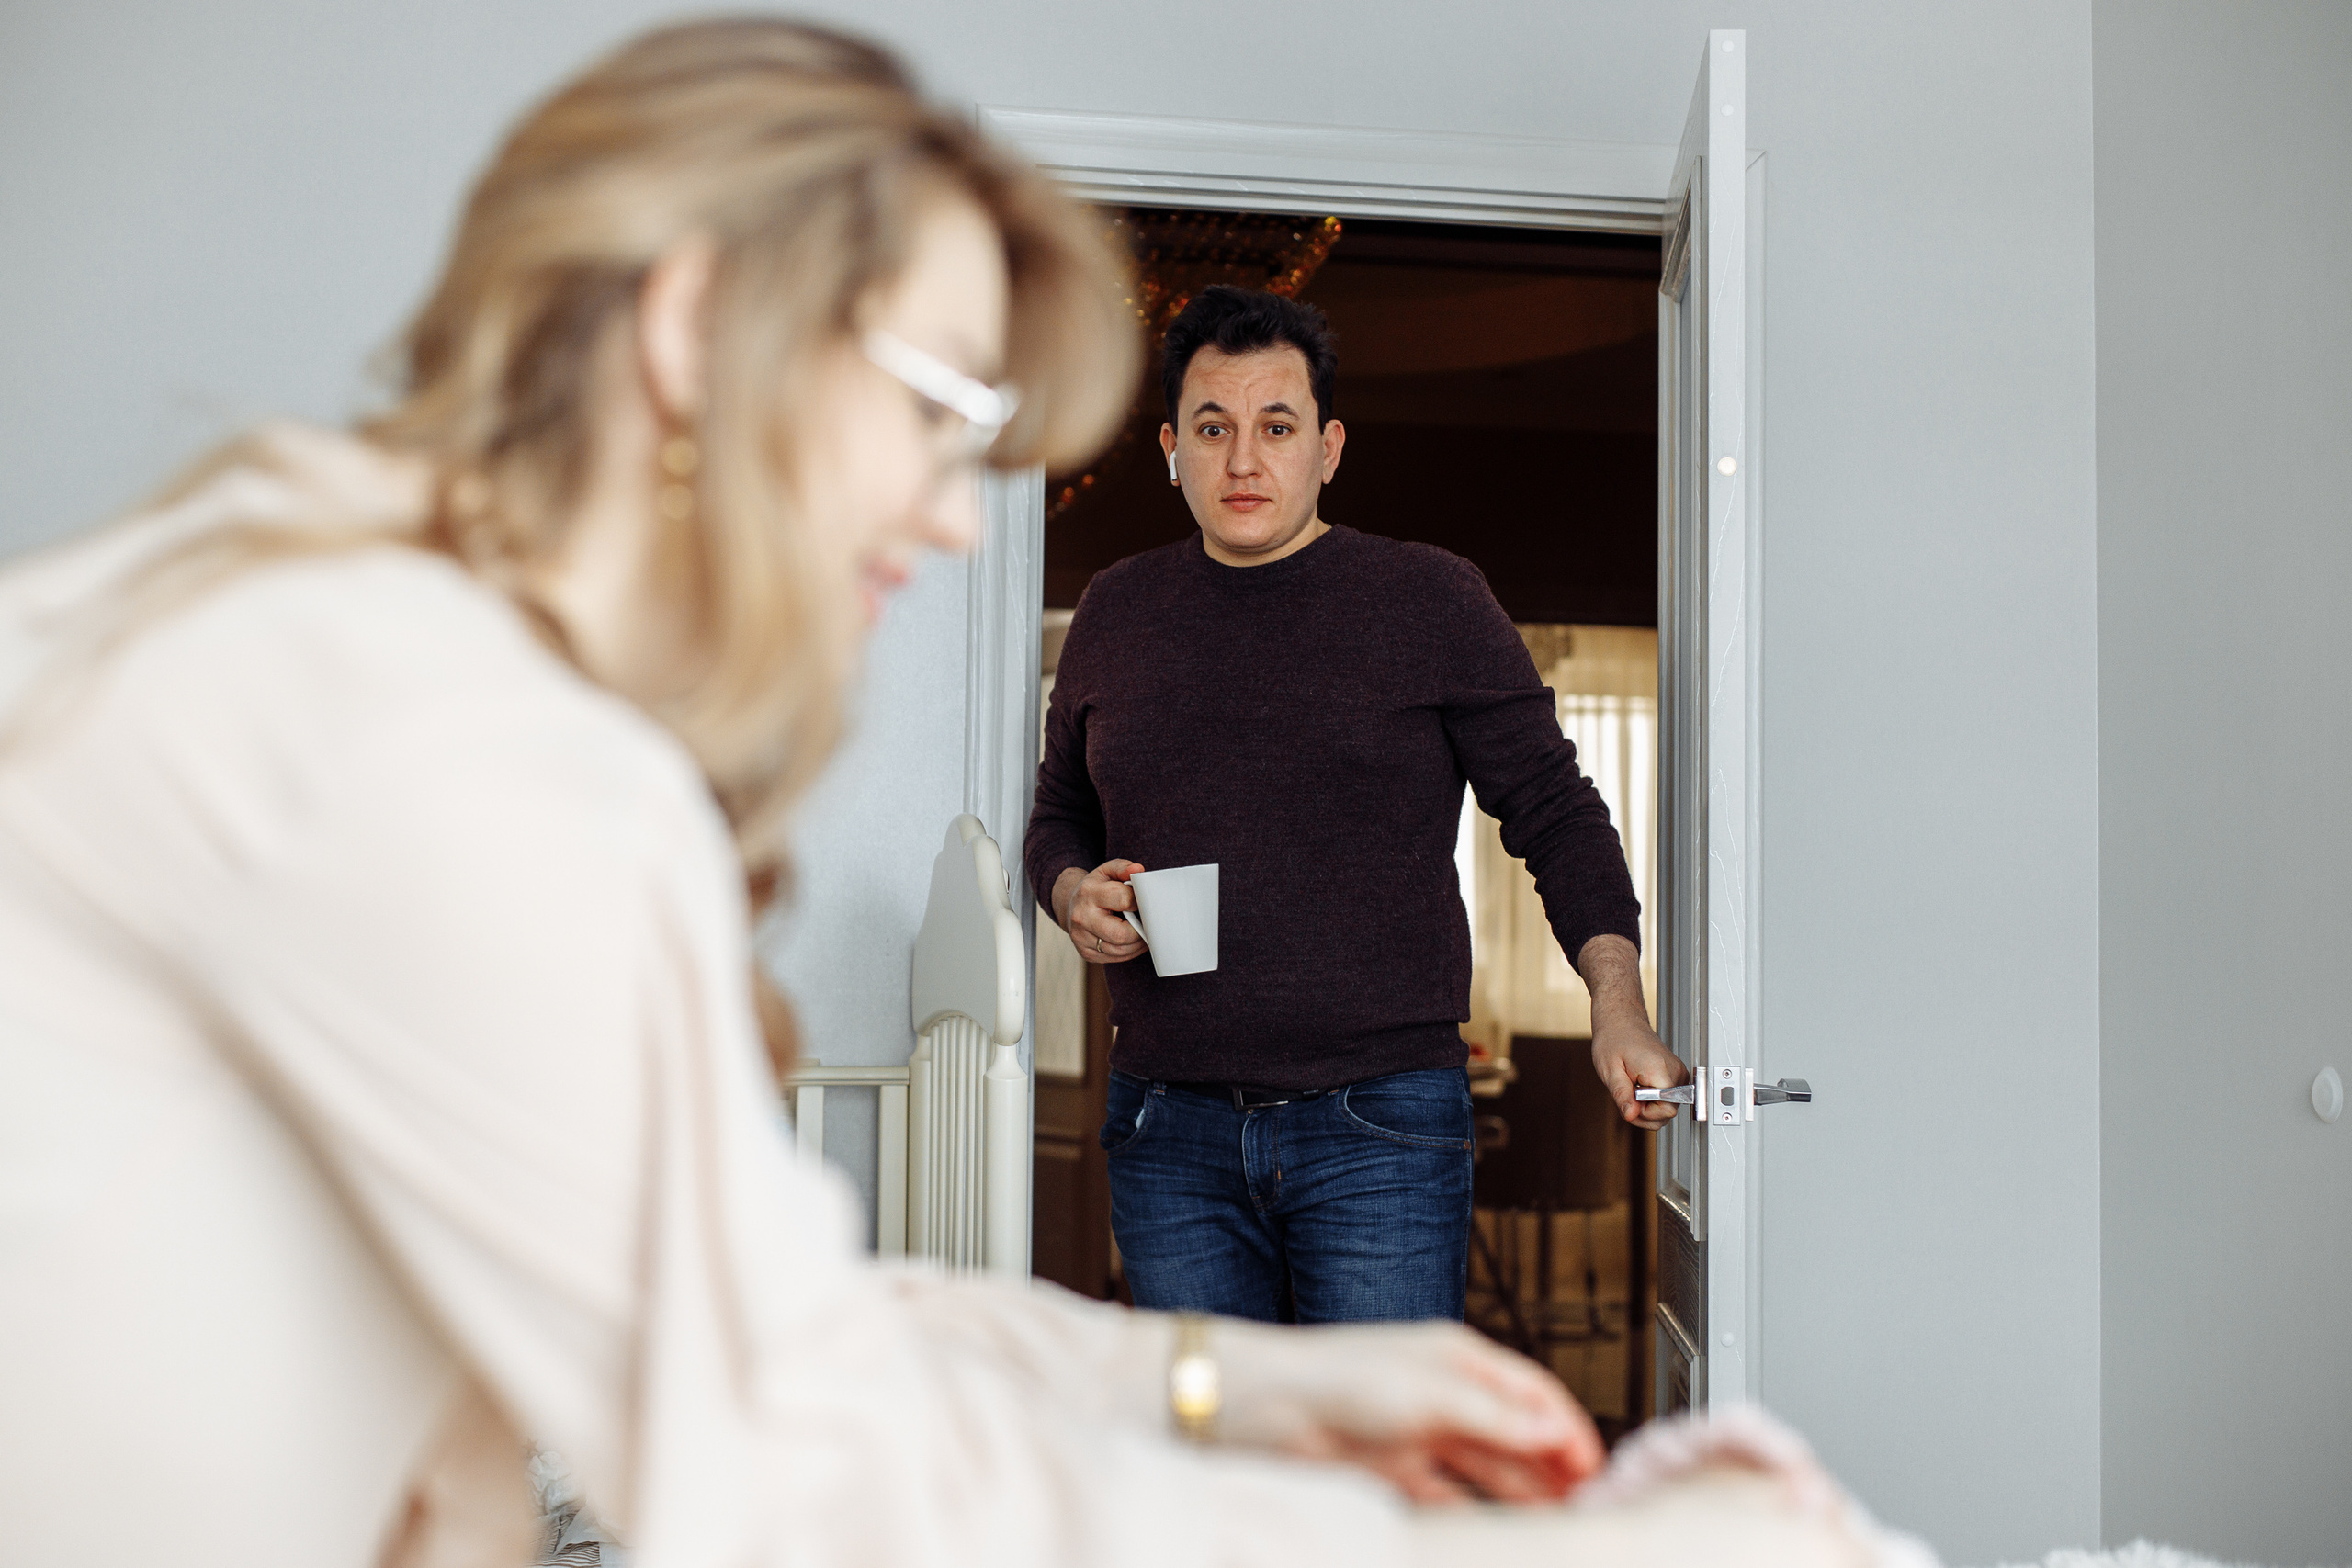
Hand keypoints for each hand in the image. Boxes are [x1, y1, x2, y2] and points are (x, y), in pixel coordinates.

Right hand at [1053, 860, 1147, 965]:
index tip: (1143, 902)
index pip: (1124, 900)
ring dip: (1138, 944)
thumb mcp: (1107, 871)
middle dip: (1140, 931)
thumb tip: (1138, 870)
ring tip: (1144, 932)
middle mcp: (1082, 917)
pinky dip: (1129, 952)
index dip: (1139, 902)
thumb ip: (1123, 868)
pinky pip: (1115, 959)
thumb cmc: (1096, 888)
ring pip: (1120, 950)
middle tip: (1148, 924)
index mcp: (1089, 893)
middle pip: (1121, 934)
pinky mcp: (1086, 953)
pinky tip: (1133, 941)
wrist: (1071, 905)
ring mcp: (1081, 938)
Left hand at [1213, 1317, 1604, 1504]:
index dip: (1568, 1431)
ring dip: (1520, 1497)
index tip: (1595, 1470)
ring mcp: (1420, 1436)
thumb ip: (1493, 1417)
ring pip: (1487, 1472)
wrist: (1261, 1408)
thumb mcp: (1426, 1392)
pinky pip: (1449, 1498)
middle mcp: (1443, 1396)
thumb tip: (1551, 1431)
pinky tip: (1493, 1531)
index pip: (1533, 1396)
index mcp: (1458, 1361)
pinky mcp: (1395, 1473)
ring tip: (1550, 1526)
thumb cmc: (1331, 1376)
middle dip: (1552, 1471)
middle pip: (1515, 1437)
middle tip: (1583, 1507)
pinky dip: (1475, 1514)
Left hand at [1593, 1022, 1685, 1127]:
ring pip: (1668, 1108)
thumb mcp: (1610, 1071)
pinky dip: (1652, 1099)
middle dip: (1644, 1111)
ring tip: (1632, 1088)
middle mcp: (1675, 1072)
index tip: (1628, 1100)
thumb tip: (1631, 1115)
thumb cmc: (1614, 1040)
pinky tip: (1640, 1086)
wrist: (1621, 1022)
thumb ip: (1622, 1096)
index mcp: (1661, 1071)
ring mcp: (1678, 1073)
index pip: (1665, 1111)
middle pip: (1668, 1113)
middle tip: (1626, 1093)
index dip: (1643, 1113)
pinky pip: (1667, 1099)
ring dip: (1647, 1106)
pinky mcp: (1676, 1075)